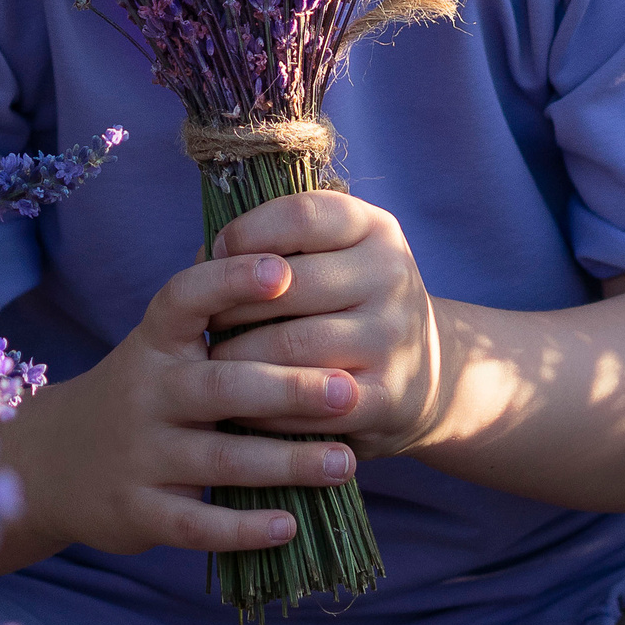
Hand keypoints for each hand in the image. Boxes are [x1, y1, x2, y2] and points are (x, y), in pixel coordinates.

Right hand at [0, 246, 364, 560]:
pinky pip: (196, 524)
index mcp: (155, 340)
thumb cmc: (143, 389)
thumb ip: (213, 306)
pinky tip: (289, 524)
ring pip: (220, 458)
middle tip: (348, 391)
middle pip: (221, 386)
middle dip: (288, 389)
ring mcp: (140, 454)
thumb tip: (292, 249)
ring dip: (286, 462)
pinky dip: (242, 528)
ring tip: (345, 462)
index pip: (185, 297)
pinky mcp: (138, 512)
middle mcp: (146, 392)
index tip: (283, 269)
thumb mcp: (161, 342)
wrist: (54, 462)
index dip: (231, 281)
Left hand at [206, 191, 446, 458]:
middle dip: (231, 305)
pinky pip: (306, 402)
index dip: (247, 233)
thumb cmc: (348, 303)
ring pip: (291, 346)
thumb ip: (276, 246)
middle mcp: (392, 275)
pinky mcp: (388, 395)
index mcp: (374, 228)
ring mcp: (393, 336)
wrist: (420, 373)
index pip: (301, 216)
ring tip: (212, 362)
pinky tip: (241, 406)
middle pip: (289, 285)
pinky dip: (264, 408)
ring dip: (239, 359)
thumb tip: (205, 257)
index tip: (218, 255)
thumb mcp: (332, 256)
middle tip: (204, 322)